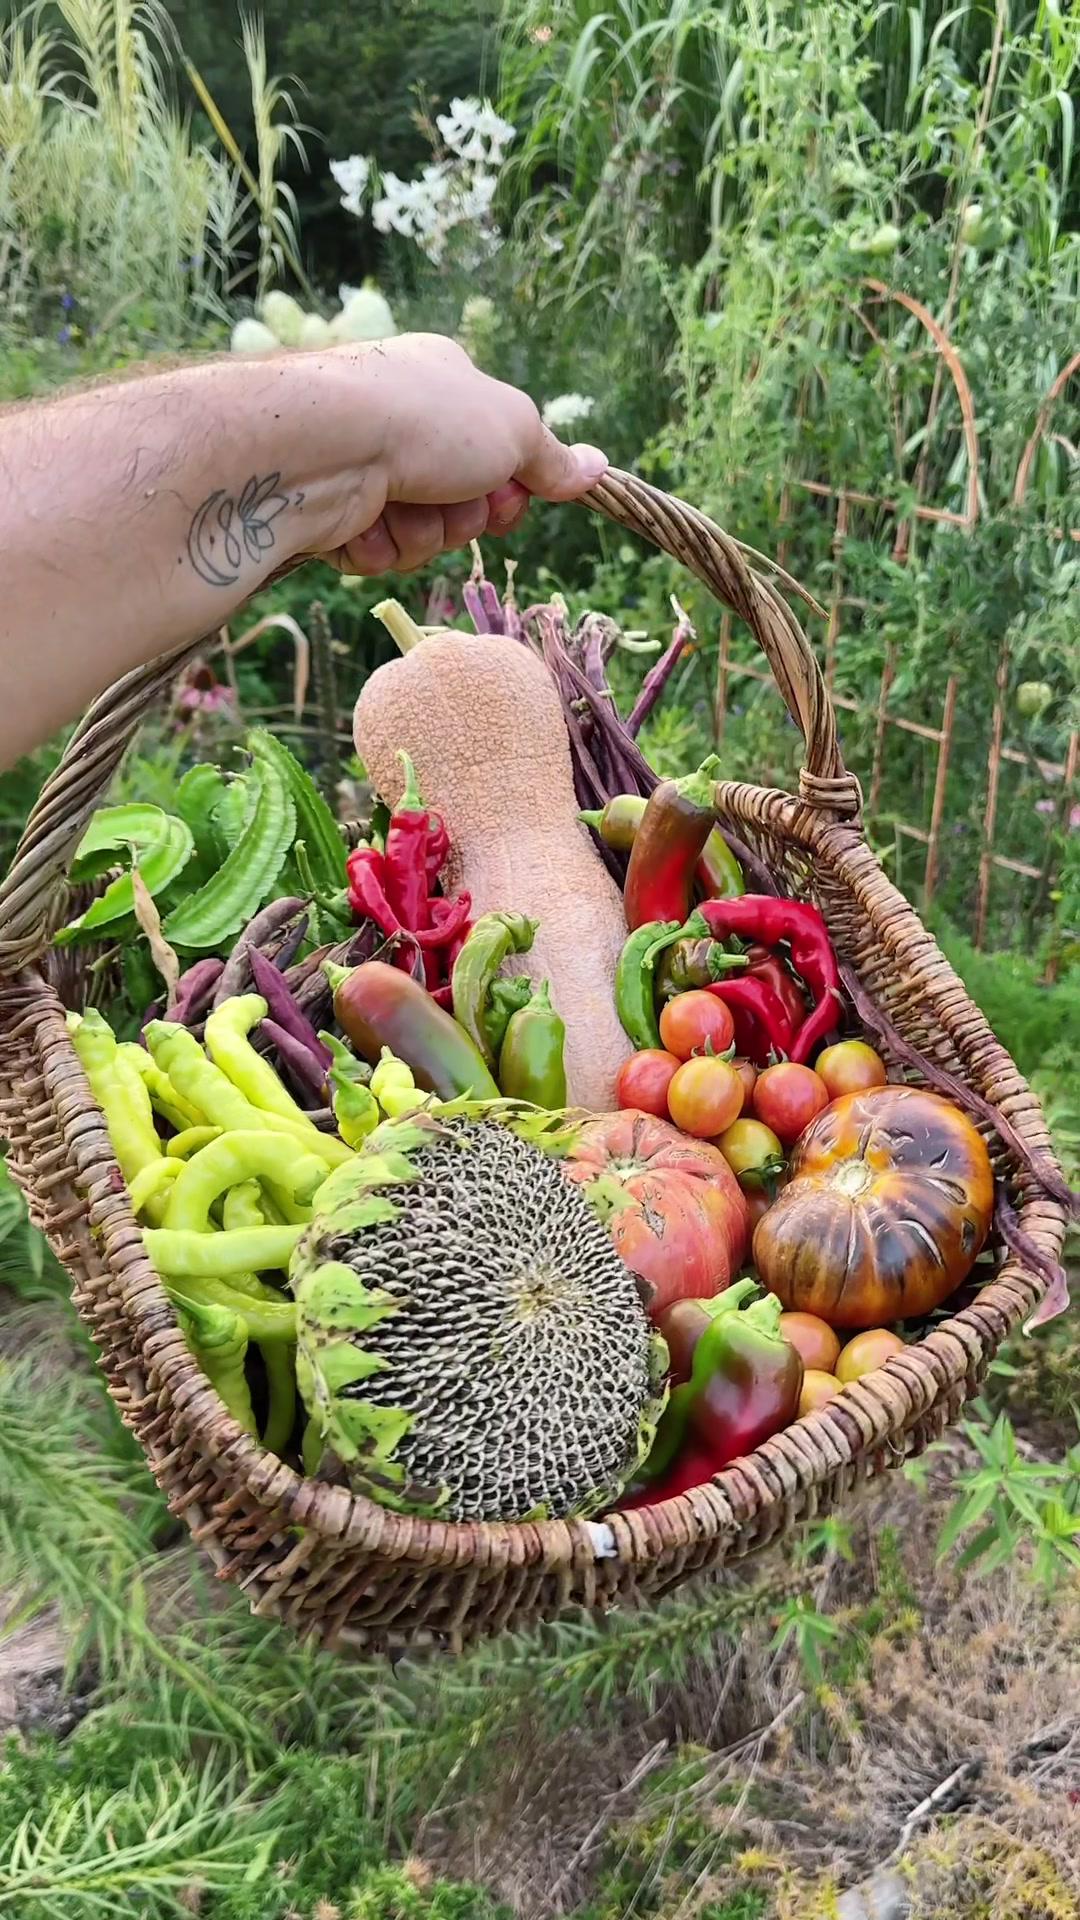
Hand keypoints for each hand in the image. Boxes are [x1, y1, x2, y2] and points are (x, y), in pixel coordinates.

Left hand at [307, 334, 607, 574]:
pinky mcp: (333, 515)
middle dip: (464, 514)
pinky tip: (362, 523)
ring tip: (399, 505)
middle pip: (465, 503)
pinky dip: (379, 546)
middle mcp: (405, 424)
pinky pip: (380, 554)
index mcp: (446, 386)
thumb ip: (553, 457)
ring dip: (423, 533)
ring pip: (424, 535)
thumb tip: (597, 468)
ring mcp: (366, 470)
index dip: (510, 487)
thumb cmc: (426, 421)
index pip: (499, 453)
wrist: (326, 446)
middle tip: (451, 497)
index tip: (508, 493)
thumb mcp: (512, 429)